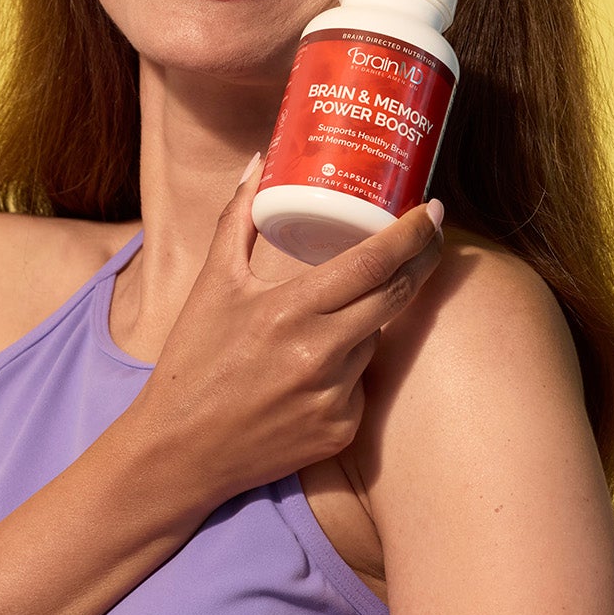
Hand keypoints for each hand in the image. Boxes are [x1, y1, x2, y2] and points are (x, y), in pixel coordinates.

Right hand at [128, 158, 443, 507]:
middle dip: (423, 261)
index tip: (434, 209)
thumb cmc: (192, 363)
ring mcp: (333, 397)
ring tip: (331, 315)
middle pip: (397, 297)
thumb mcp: (210, 285)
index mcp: (287, 311)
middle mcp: (318, 355)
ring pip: (377, 339)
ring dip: (369, 318)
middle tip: (432, 236)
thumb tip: (259, 163)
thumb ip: (236, 219)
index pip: (373, 263)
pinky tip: (309, 372)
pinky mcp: (340, 431)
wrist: (179, 451)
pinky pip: (361, 384)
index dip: (413, 234)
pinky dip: (348, 368)